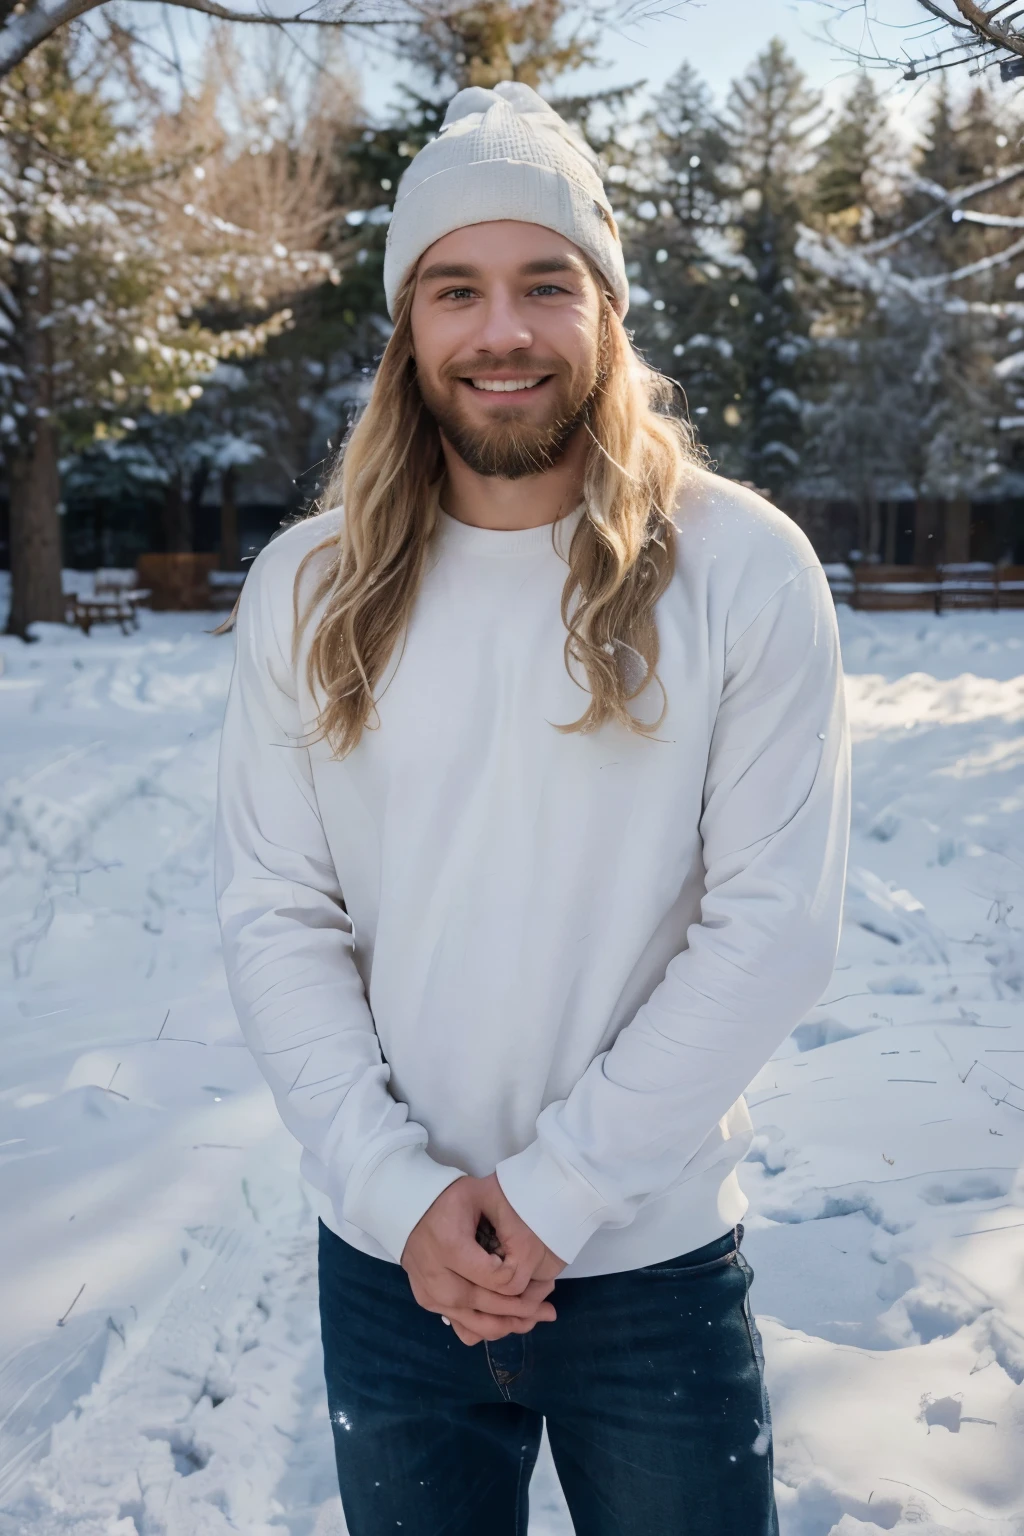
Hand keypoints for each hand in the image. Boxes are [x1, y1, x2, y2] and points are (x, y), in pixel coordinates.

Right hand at [401, 1174, 563, 1346]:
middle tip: (548, 1310)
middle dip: (522, 1311)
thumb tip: (533, 1248)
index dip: (520, 1283)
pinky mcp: (427, 1302)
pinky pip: (460, 1328)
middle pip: (486, 1307)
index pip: (495, 1279)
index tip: (539, 1279)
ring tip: (533, 1321)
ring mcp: (429, 1293)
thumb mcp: (479, 1194)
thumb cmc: (448, 1198)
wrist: (405, 1208)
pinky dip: (484, 1330)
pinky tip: (504, 1322)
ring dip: (507, 1327)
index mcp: (450, 1246)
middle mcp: (437, 1276)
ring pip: (473, 1326)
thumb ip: (504, 1218)